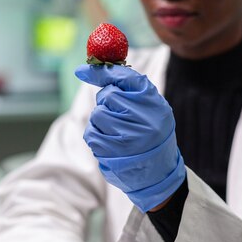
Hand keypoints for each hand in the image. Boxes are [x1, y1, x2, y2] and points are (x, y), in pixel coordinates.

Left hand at [74, 64, 185, 211]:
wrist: (159, 172)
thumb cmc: (152, 133)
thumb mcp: (151, 108)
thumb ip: (128, 88)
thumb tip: (89, 69)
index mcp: (154, 103)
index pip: (126, 77)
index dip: (102, 71)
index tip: (81, 70)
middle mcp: (143, 119)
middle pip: (108, 96)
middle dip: (107, 102)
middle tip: (119, 113)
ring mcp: (127, 137)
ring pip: (98, 114)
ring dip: (101, 120)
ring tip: (117, 130)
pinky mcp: (112, 153)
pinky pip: (92, 134)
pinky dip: (96, 135)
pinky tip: (110, 142)